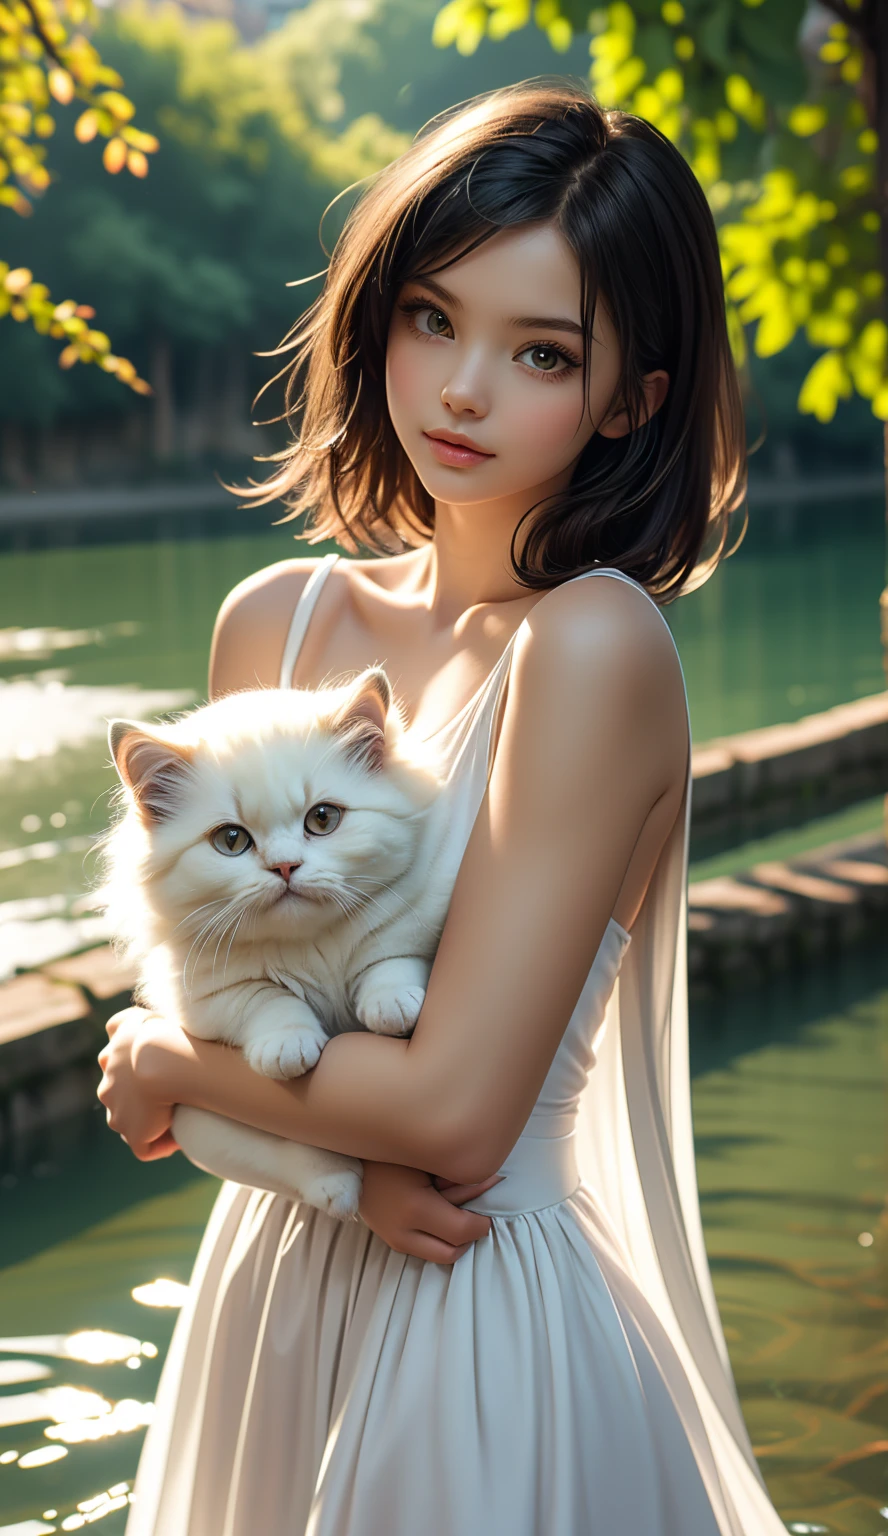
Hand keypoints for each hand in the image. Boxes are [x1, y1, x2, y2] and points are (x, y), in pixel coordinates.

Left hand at [97, 1007, 180, 1161]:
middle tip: (168, 1092)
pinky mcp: (134, 1134)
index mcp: (109, 1056)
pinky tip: (180, 1135)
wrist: (161, 1059)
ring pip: (129, 1121)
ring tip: (176, 1115)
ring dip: (149, 1120)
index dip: (132, 1068)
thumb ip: (127, 1019)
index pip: (112, 1063)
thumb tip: (137, 1024)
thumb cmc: (161, 1034)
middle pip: (118, 1096)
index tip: (154, 1069)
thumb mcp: (136, 1017)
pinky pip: (146, 1147)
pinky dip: (163, 1143)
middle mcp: (108, 1086)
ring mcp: (119, 1114)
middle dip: (137, 1097)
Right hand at [358, 1160, 503, 1263]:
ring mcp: (394, 1240)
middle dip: (469, 1237)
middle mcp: (403, 1232)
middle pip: (452, 1253)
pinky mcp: (391, 1240)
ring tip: (458, 1211)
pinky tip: (440, 1214)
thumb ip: (459, 1177)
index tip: (489, 1206)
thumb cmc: (394, 1152)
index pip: (462, 1231)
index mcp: (415, 1208)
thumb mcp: (428, 1160)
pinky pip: (426, 1248)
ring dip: (454, 1238)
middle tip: (477, 1215)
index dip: (482, 1223)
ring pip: (439, 1255)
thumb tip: (492, 1181)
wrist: (352, 1160)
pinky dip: (439, 1237)